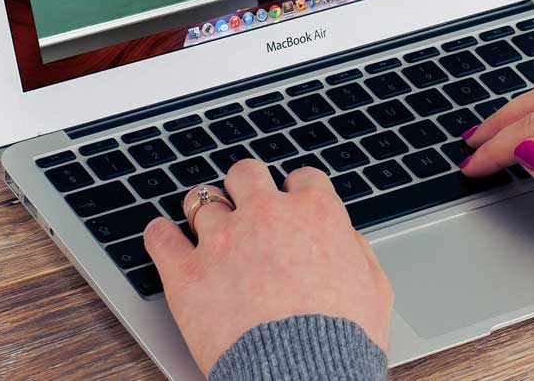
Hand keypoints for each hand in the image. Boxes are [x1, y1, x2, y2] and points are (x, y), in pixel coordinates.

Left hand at [143, 160, 392, 374]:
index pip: (303, 178)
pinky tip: (162, 235)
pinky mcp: (187, 273)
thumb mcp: (374, 289)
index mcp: (315, 213)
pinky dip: (160, 234)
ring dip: (204, 211)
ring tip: (203, 223)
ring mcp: (223, 240)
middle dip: (246, 185)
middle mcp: (267, 215)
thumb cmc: (343, 340)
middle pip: (246, 173)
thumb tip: (347, 240)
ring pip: (201, 201)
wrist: (304, 375)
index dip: (296, 191)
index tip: (290, 201)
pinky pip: (160, 238)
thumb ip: (358, 252)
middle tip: (244, 201)